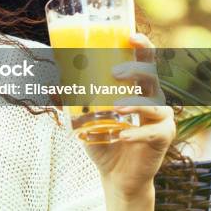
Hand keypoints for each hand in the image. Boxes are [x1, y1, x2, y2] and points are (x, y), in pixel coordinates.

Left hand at [83, 33, 175, 209]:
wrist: (115, 174)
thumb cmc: (102, 139)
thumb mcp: (82, 117)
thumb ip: (71, 99)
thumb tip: (47, 83)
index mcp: (138, 87)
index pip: (145, 61)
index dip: (142, 46)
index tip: (129, 36)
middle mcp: (154, 99)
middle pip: (152, 76)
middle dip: (136, 70)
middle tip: (116, 73)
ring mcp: (161, 118)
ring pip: (154, 103)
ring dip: (135, 103)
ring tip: (116, 107)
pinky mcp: (163, 138)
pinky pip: (151, 131)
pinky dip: (135, 132)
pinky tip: (121, 135)